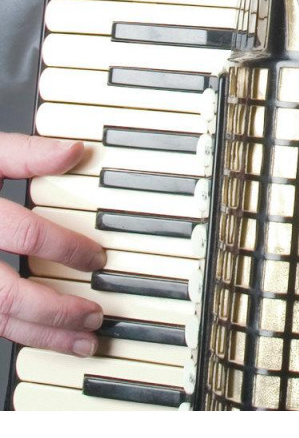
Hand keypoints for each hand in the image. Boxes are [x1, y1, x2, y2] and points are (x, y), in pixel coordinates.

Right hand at [0, 133, 105, 355]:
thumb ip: (25, 154)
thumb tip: (74, 151)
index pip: (25, 235)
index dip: (66, 248)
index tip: (97, 257)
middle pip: (8, 295)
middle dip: (57, 310)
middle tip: (95, 314)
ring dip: (42, 335)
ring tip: (82, 340)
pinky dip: (19, 334)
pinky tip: (46, 338)